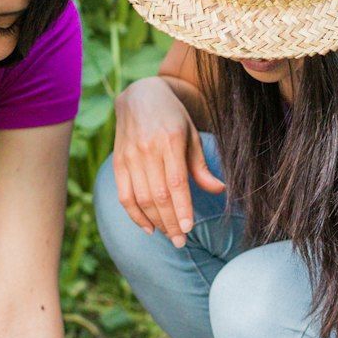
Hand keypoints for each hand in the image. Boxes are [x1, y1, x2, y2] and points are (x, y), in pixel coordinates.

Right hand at [113, 77, 221, 246]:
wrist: (140, 96)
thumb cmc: (173, 117)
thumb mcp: (192, 135)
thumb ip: (201, 166)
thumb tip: (219, 190)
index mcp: (170, 140)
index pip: (175, 182)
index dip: (181, 208)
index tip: (188, 228)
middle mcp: (147, 149)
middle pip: (158, 195)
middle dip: (170, 222)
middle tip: (181, 242)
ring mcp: (129, 156)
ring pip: (141, 198)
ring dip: (155, 222)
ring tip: (169, 236)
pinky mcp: (118, 162)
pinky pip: (124, 195)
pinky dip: (135, 215)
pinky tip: (148, 228)